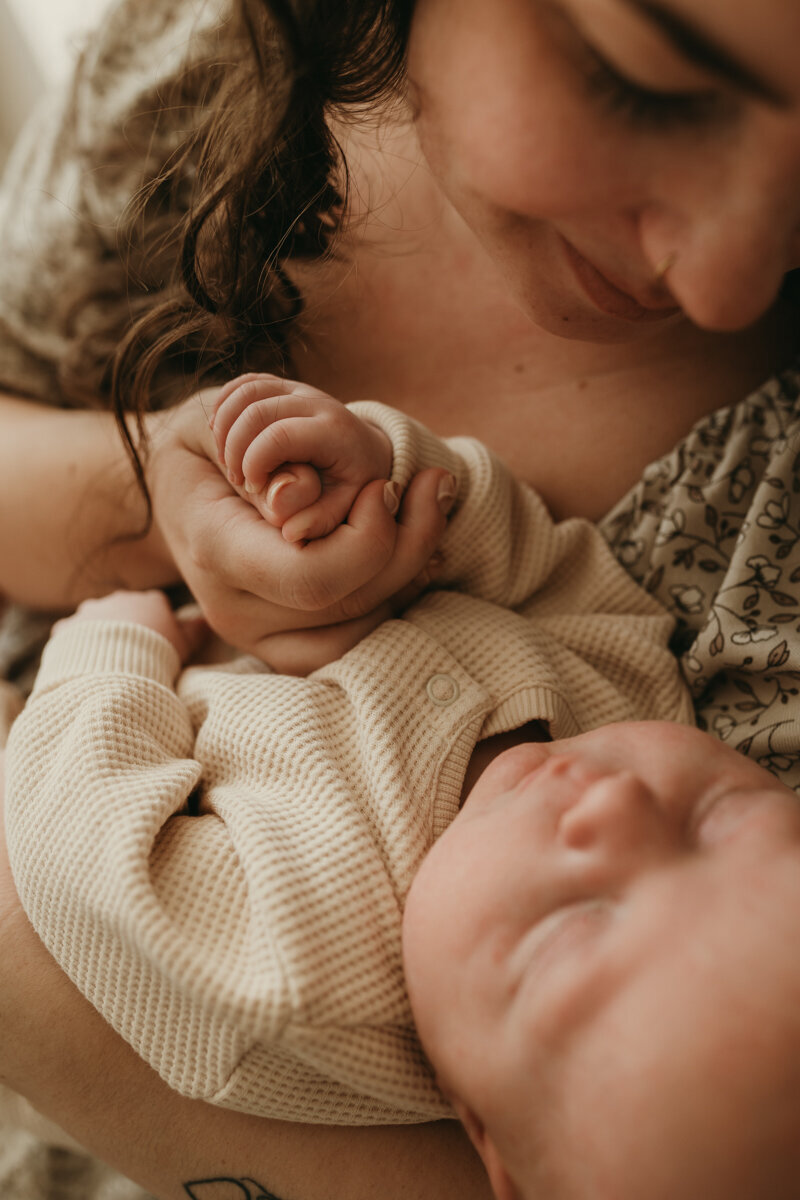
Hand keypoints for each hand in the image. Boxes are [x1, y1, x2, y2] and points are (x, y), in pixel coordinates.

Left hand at [54, 591, 207, 663]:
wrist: (114, 670)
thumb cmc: (156, 656)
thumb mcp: (185, 645)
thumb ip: (198, 630)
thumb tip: (209, 620)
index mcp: (149, 600)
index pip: (156, 605)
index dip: (158, 624)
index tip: (159, 644)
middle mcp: (119, 599)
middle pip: (126, 609)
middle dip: (128, 626)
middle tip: (133, 653)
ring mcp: (91, 611)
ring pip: (97, 619)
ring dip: (101, 633)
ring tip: (107, 660)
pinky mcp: (67, 627)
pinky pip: (70, 632)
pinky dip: (75, 642)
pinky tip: (82, 661)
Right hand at [146, 390, 451, 661]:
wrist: (169, 496)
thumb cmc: (199, 449)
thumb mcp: (215, 427)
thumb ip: (258, 447)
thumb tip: (296, 495)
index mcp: (213, 549)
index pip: (308, 576)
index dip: (366, 539)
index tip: (384, 486)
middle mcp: (233, 608)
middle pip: (346, 605)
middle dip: (410, 548)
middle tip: (432, 487)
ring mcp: (254, 635)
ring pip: (358, 629)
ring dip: (412, 572)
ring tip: (431, 512)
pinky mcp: (277, 643)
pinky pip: (347, 644)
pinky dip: (390, 601)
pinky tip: (417, 557)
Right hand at [211, 373, 392, 541]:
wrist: (367, 452)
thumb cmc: (351, 487)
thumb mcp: (343, 507)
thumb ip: (319, 520)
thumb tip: (290, 533)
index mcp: (334, 432)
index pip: (279, 436)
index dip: (254, 462)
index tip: (253, 488)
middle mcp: (317, 402)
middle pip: (256, 409)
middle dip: (234, 447)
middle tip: (235, 479)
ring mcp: (300, 389)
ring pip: (247, 390)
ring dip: (225, 425)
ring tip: (226, 461)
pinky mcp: (285, 386)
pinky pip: (245, 384)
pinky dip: (225, 406)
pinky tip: (221, 438)